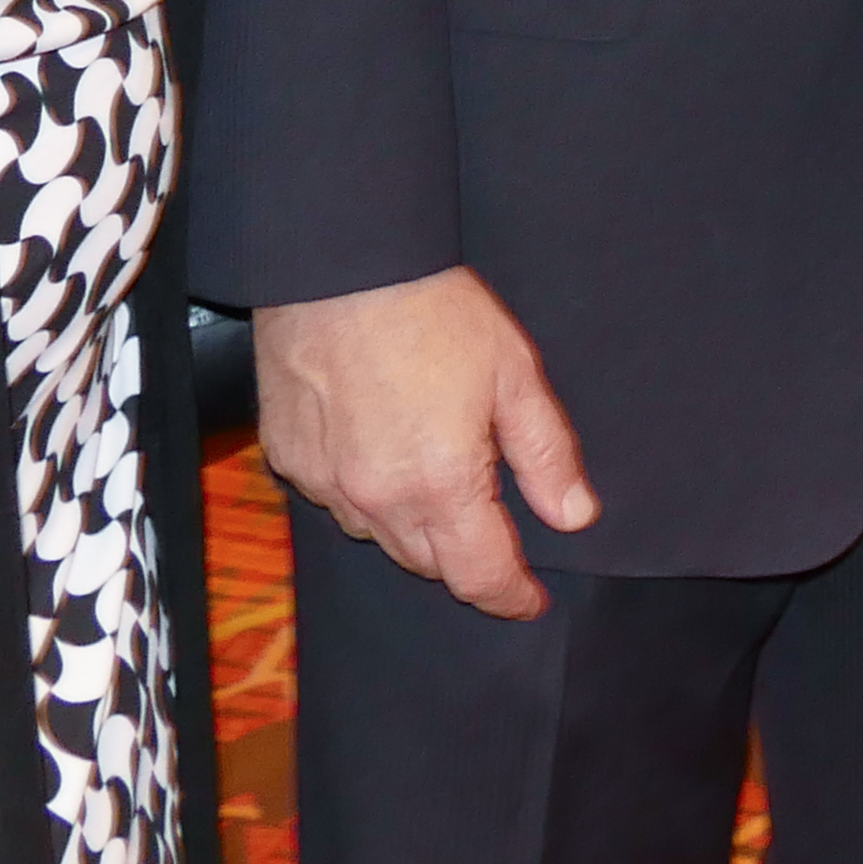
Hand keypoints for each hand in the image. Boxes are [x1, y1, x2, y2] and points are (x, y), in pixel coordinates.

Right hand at [256, 266, 597, 616]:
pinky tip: (381, 456)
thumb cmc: (432, 311)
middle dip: (465, 560)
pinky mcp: (289, 457)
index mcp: (440, 484)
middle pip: (428, 564)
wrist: (338, 263)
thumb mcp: (515, 375)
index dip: (510, 596)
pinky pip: (333, 501)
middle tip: (492, 535)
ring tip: (437, 487)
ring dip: (413, 528)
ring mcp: (324, 482)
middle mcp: (376, 499)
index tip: (529, 600)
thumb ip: (546, 455)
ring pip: (378, 536)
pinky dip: (363, 494)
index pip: (479, 575)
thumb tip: (574, 517)